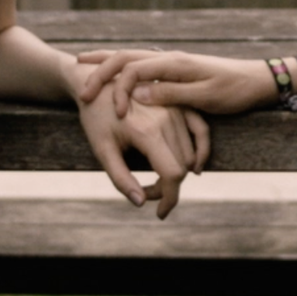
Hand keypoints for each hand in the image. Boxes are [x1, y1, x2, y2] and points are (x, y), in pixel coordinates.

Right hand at [76, 50, 278, 117]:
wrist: (257, 81)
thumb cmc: (234, 91)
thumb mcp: (205, 96)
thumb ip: (171, 94)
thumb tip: (137, 94)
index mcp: (174, 64)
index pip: (133, 69)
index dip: (118, 89)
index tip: (115, 112)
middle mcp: (168, 59)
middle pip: (124, 57)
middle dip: (99, 69)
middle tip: (80, 86)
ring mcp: (170, 63)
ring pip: (129, 57)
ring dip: (105, 63)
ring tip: (81, 66)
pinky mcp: (174, 71)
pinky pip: (139, 65)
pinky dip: (120, 68)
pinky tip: (110, 74)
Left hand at [76, 76, 207, 216]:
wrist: (97, 82)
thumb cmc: (95, 117)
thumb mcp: (101, 150)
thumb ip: (120, 178)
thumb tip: (140, 203)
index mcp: (147, 131)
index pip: (172, 175)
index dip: (168, 199)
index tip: (160, 213)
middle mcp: (167, 118)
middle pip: (183, 168)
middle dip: (168, 188)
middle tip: (145, 192)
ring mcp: (176, 109)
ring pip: (190, 155)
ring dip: (178, 173)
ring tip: (154, 179)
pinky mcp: (180, 104)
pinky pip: (201, 132)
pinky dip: (199, 152)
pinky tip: (193, 167)